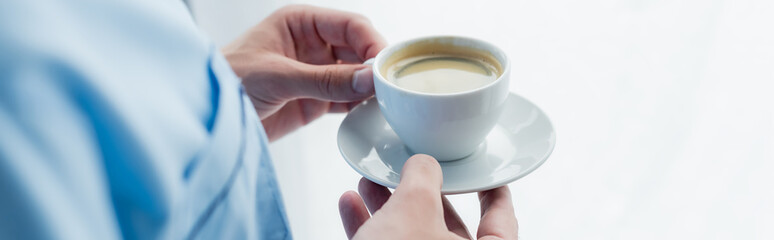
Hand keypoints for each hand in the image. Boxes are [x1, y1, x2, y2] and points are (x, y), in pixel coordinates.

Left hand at [222, 5, 385, 140]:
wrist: (209, 119)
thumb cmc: (227, 81)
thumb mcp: (277, 77)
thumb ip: (324, 80)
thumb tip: (367, 79)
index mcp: (300, 23)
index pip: (349, 25)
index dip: (372, 42)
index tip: (385, 65)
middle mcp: (312, 45)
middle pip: (359, 49)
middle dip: (374, 67)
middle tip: (390, 87)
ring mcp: (316, 74)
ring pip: (356, 76)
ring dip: (370, 89)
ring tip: (386, 103)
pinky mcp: (315, 101)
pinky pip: (347, 101)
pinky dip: (360, 107)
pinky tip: (370, 114)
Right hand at [338, 154, 518, 239]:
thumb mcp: (413, 210)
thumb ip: (423, 179)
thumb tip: (423, 166)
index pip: (501, 221)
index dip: (492, 192)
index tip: (484, 176)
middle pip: (447, 228)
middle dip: (420, 194)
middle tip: (410, 171)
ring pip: (410, 238)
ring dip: (387, 208)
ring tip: (370, 183)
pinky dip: (369, 229)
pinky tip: (351, 205)